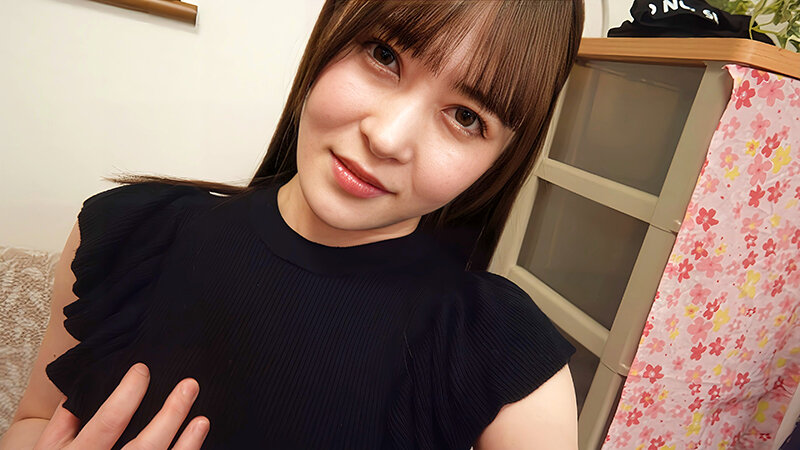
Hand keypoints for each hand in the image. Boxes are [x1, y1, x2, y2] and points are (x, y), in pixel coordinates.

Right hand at [34, 363, 208, 448]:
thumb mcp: (47, 449)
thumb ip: (65, 420)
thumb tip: (87, 387)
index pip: (109, 422)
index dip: (128, 394)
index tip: (143, 370)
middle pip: (145, 445)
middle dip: (171, 414)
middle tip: (189, 385)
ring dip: (187, 444)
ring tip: (202, 420)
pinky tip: (195, 444)